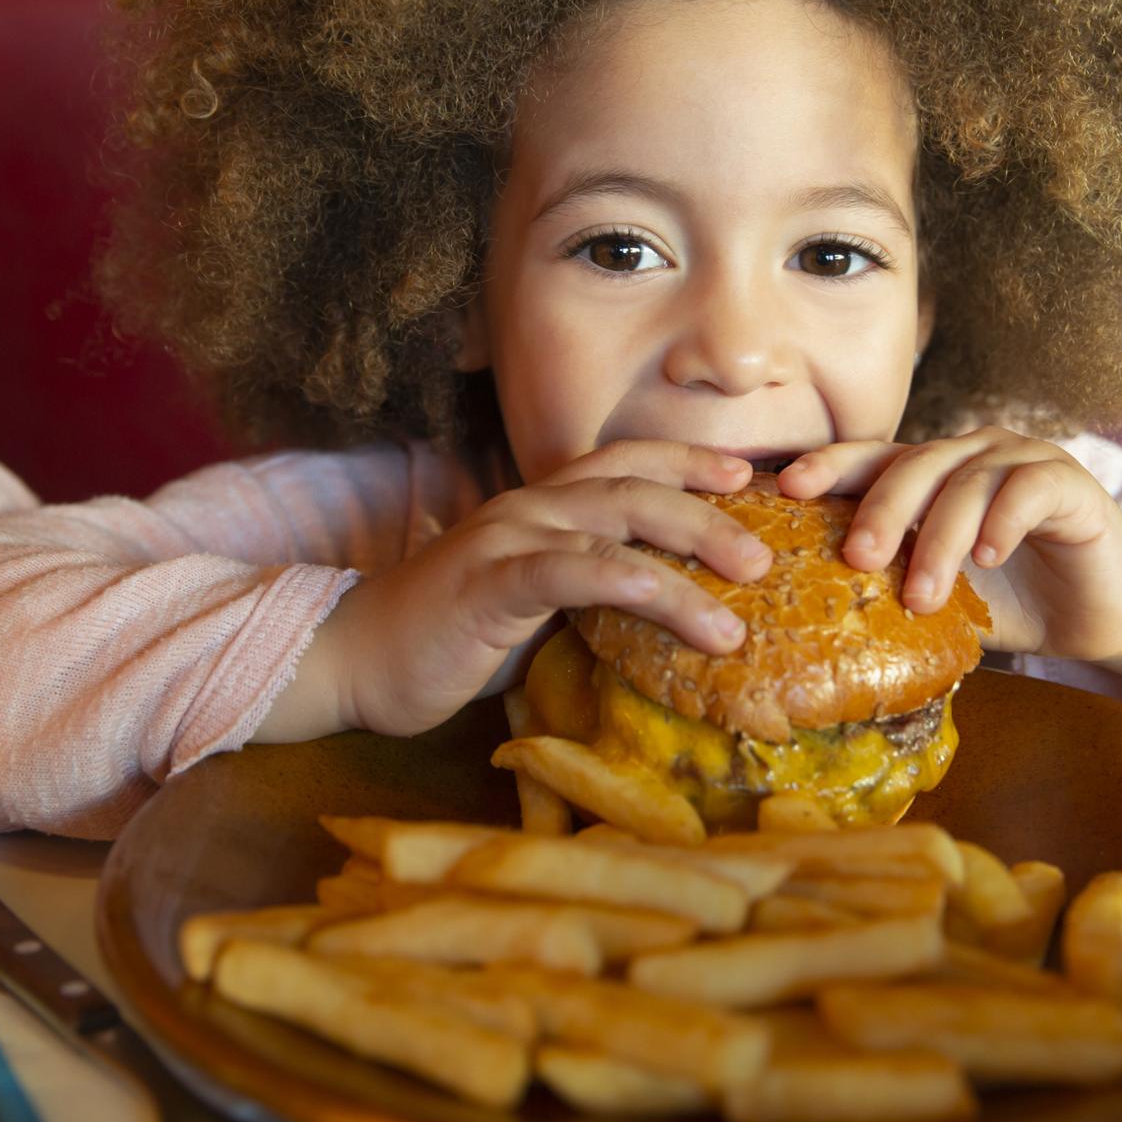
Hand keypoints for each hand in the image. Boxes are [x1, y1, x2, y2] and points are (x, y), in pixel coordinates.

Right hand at [261, 442, 771, 740]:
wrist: (353, 660)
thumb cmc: (449, 640)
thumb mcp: (533, 610)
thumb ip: (587, 595)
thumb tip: (663, 616)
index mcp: (542, 506)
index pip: (628, 463)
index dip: (690, 461)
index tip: (750, 475)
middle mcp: (530, 507)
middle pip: (637, 486)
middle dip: (710, 510)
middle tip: (768, 552)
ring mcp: (507, 538)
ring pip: (615, 521)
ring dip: (689, 548)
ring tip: (745, 592)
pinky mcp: (488, 583)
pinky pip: (569, 570)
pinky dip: (628, 580)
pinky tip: (674, 601)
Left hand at [776, 428, 1121, 694]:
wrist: (1097, 615)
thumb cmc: (1010, 601)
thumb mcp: (940, 595)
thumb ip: (892, 588)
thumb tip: (814, 617)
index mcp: (931, 474)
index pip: (872, 458)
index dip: (831, 466)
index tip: (787, 488)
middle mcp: (971, 454)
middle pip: (913, 464)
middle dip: (880, 511)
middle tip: (858, 559)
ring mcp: (1021, 460)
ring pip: (967, 482)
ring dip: (941, 538)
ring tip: (924, 595)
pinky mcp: (1068, 482)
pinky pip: (1028, 489)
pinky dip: (1003, 521)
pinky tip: (988, 557)